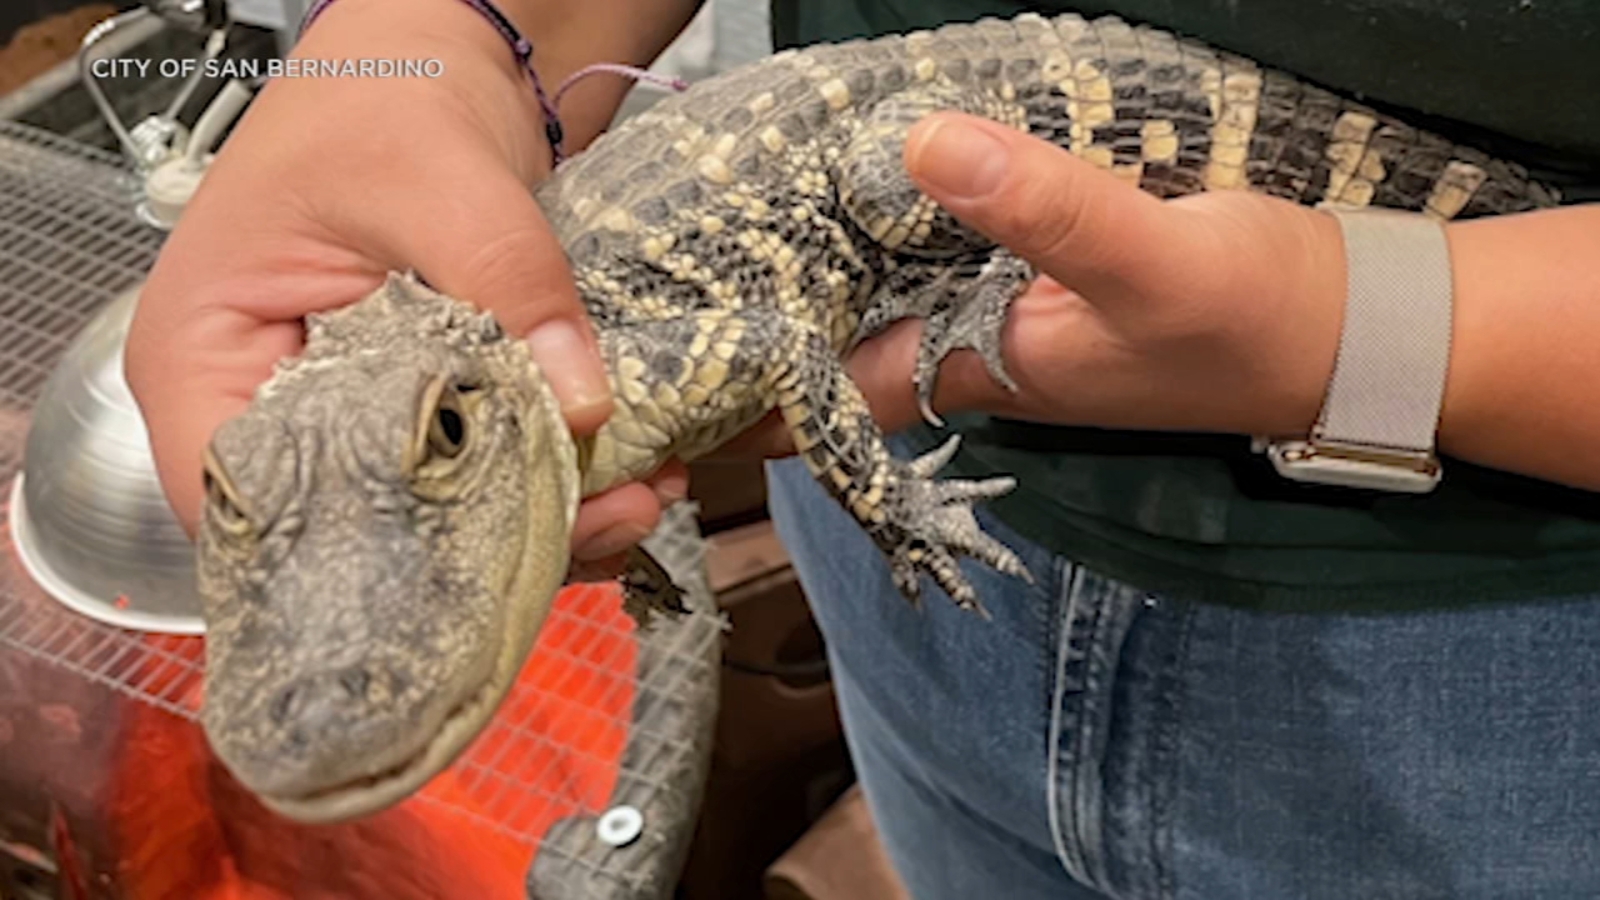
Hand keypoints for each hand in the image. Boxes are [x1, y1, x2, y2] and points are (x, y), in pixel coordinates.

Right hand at [123, 0, 680, 570]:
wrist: (436, 58)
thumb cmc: (380, 94)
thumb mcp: (433, 178)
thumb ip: (504, 282)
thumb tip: (580, 406)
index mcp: (204, 361)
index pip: (250, 505)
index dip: (365, 553)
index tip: (493, 550)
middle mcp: (265, 408)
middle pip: (360, 527)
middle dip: (491, 538)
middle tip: (612, 519)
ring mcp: (349, 414)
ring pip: (436, 514)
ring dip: (545, 517)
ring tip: (642, 495)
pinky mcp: (424, 409)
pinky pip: (481, 472)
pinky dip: (556, 479)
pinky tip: (632, 468)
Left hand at [722, 111, 1349, 457]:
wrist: (1346, 328)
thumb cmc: (1253, 319)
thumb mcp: (1150, 262)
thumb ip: (1044, 211)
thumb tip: (922, 145)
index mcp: (977, 370)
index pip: (825, 391)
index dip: (745, 372)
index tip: (664, 331)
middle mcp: (972, 349)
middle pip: (840, 331)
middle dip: (768, 297)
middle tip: (679, 233)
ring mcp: (1002, 308)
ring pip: (885, 284)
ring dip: (826, 248)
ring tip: (741, 187)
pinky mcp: (1034, 268)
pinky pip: (940, 241)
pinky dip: (900, 209)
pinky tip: (867, 161)